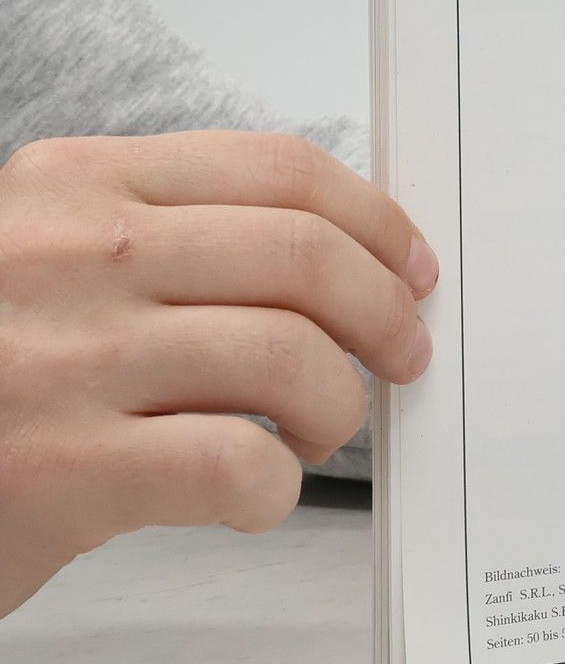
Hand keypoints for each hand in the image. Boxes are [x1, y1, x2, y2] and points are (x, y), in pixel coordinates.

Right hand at [0, 131, 436, 617]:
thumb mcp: (54, 254)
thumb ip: (174, 230)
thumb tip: (348, 252)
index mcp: (80, 179)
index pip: (280, 171)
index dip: (375, 221)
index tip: (411, 266)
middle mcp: (76, 252)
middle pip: (303, 257)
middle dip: (384, 311)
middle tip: (403, 354)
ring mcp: (68, 359)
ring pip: (288, 357)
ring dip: (338, 404)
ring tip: (319, 430)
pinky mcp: (64, 471)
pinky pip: (237, 464)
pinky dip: (275, 486)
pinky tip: (255, 493)